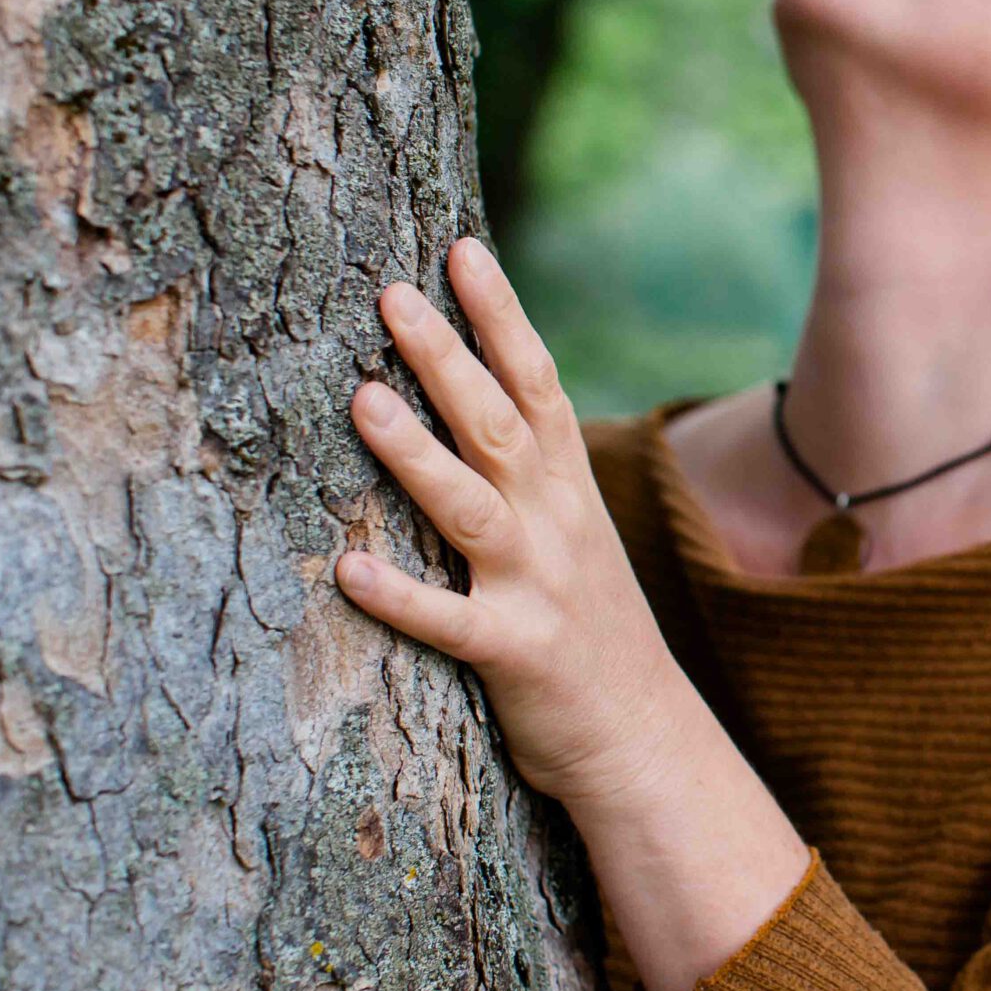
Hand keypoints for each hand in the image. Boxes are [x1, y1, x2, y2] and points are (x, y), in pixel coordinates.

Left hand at [336, 235, 684, 808]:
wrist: (644, 740)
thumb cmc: (589, 631)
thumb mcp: (573, 535)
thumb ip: (527, 474)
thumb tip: (463, 397)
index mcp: (569, 490)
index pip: (536, 382)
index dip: (501, 315)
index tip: (459, 250)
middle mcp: (556, 524)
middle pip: (497, 425)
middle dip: (446, 357)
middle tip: (391, 295)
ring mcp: (538, 587)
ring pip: (471, 507)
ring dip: (417, 454)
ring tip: (363, 401)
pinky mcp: (514, 654)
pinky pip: (449, 622)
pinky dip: (400, 595)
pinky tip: (347, 569)